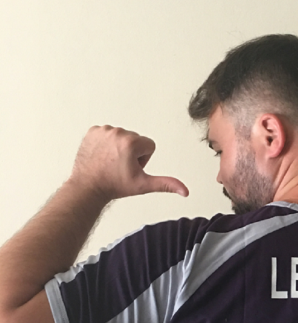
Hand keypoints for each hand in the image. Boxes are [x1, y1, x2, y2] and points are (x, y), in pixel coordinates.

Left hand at [69, 126, 188, 200]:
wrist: (89, 186)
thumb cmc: (114, 186)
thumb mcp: (143, 185)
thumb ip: (166, 184)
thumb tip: (185, 191)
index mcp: (132, 142)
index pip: (149, 145)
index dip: (143, 160)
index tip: (130, 168)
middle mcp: (117, 133)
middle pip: (136, 140)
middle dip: (132, 153)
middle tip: (120, 167)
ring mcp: (103, 131)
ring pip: (122, 137)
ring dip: (119, 148)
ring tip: (111, 162)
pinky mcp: (93, 131)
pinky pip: (107, 134)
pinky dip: (106, 144)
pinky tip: (103, 156)